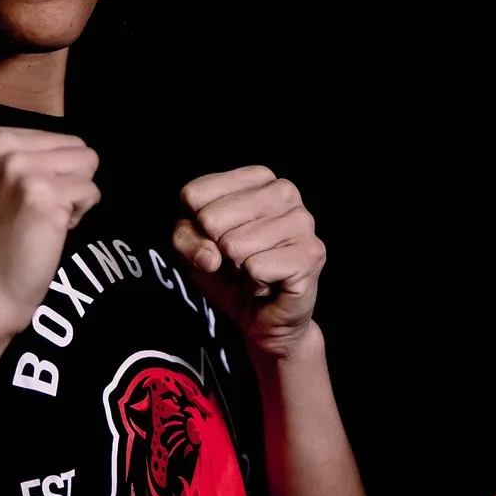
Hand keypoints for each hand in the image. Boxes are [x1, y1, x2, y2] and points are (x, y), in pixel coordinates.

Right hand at [0, 125, 101, 345]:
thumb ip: (28, 156)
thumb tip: (80, 150)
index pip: (58, 138)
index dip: (53, 173)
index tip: (24, 200)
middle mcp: (1, 146)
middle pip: (78, 147)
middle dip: (68, 180)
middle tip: (37, 211)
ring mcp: (21, 169)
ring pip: (88, 165)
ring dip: (75, 196)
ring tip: (43, 219)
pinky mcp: (43, 195)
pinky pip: (91, 192)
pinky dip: (78, 216)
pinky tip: (48, 231)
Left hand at [170, 165, 324, 356]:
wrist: (265, 318)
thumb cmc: (230, 274)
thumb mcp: (194, 248)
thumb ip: (185, 238)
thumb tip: (211, 256)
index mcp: (257, 177)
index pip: (193, 194)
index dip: (193, 226)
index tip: (215, 238)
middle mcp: (283, 190)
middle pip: (211, 219)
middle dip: (216, 250)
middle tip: (238, 259)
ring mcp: (302, 221)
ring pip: (233, 245)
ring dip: (236, 269)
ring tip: (255, 270)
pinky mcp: (310, 254)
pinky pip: (255, 268)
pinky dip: (253, 284)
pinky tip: (268, 282)